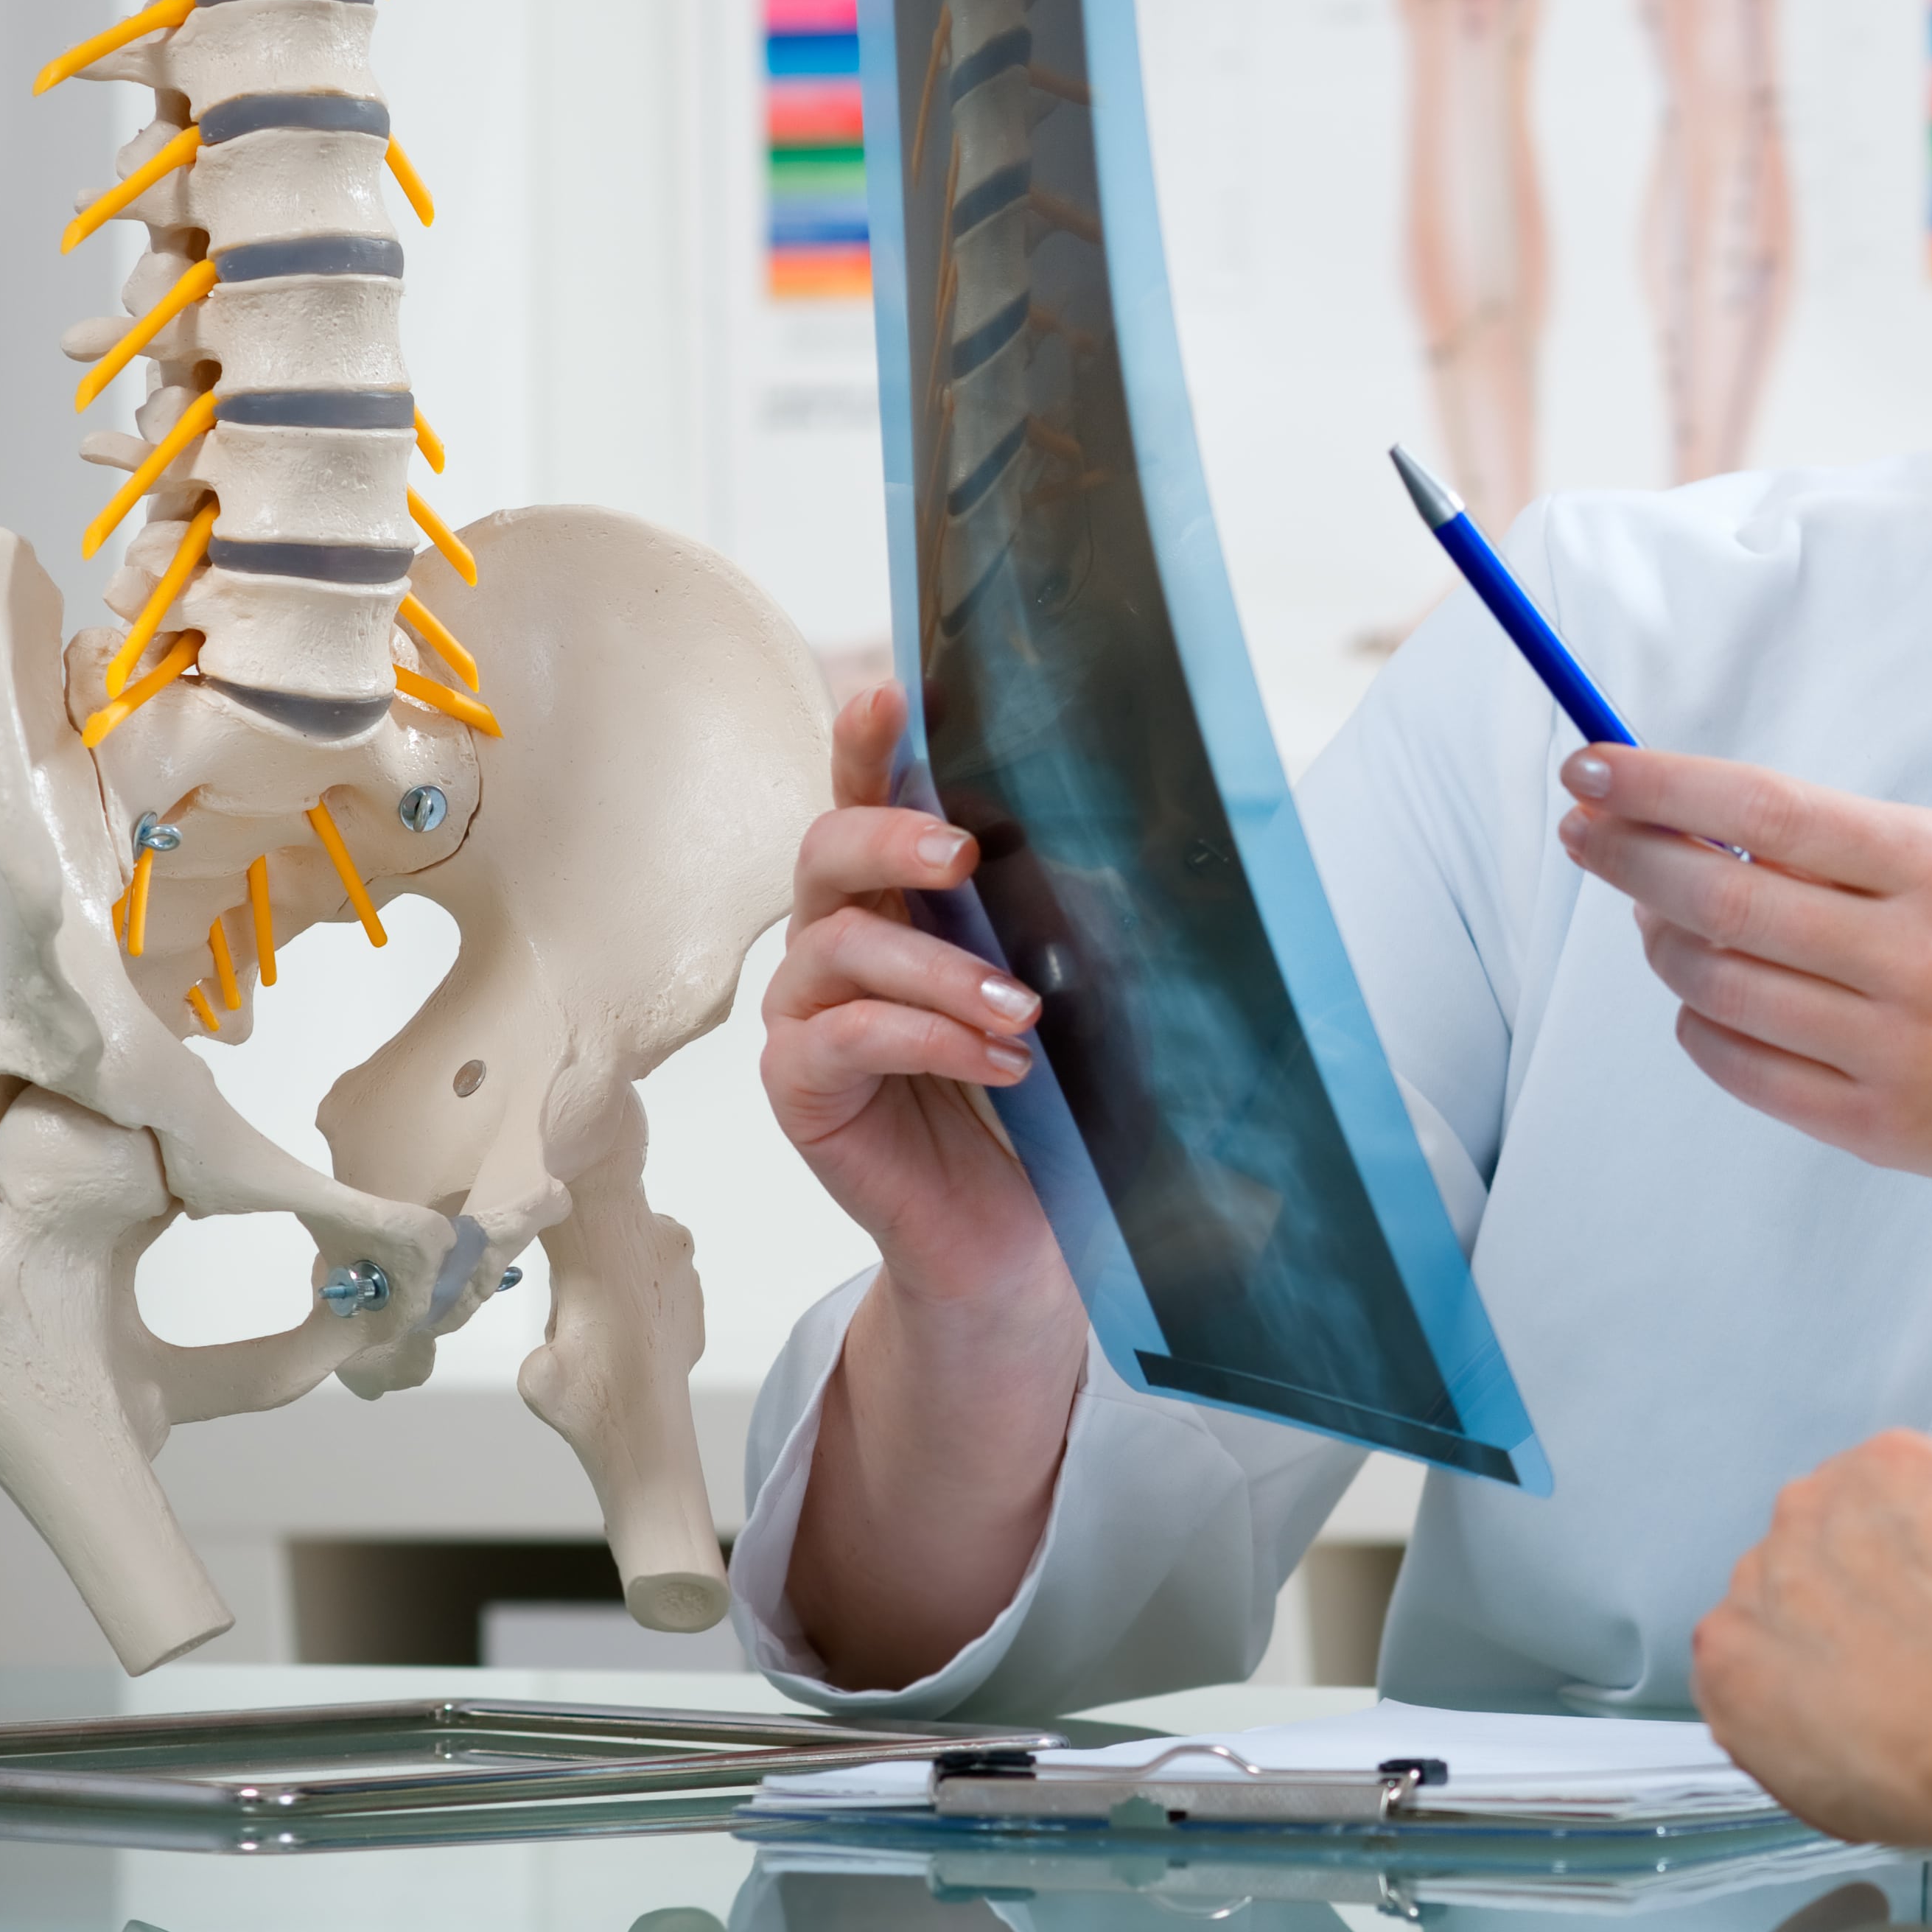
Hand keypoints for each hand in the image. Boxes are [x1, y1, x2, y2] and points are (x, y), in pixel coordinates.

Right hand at [759, 685, 1062, 1316]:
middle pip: (825, 850)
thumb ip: (1067, 923)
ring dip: (941, 970)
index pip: (866, 801)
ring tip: (1024, 1014)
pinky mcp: (799, 1088)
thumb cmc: (1043, 1105)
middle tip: (966, 853)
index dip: (866, 744)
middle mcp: (836, 944)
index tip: (893, 695)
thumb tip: (1132, 847)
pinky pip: (842, 1038)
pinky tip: (1003, 1067)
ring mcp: (806, 1015)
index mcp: (897, 901)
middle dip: (893, 834)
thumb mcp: (1070, 996)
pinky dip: (928, 1041)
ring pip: (841, 947)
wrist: (1017, 1236)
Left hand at [1554, 745, 1931, 1256]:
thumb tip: (1682, 827)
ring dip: (1660, 945)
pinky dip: (1698, 1021)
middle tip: (1585, 833)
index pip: (1765, 812)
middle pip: (1723, 901)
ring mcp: (1893, 1049)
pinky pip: (1737, 1065)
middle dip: (1629, 858)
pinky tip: (1706, 995)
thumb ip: (1830, 849)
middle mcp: (1915, 956)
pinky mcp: (1875, 1125)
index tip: (1592, 768)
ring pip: (1715, 987)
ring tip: (1657, 921)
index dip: (1661, 788)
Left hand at [1697, 1428, 1931, 1922]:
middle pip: (1812, 1563)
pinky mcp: (1725, 1657)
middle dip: (1847, 1617)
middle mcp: (1810, 1503)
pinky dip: (1775, 1726)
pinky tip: (1838, 1751)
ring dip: (1806, 1668)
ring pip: (1770, 1625)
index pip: (1874, 1514)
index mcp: (1891, 1464)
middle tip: (1905, 1683)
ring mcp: (1760, 1579)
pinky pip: (1738, 1690)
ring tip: (1875, 1727)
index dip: (1905, 1582)